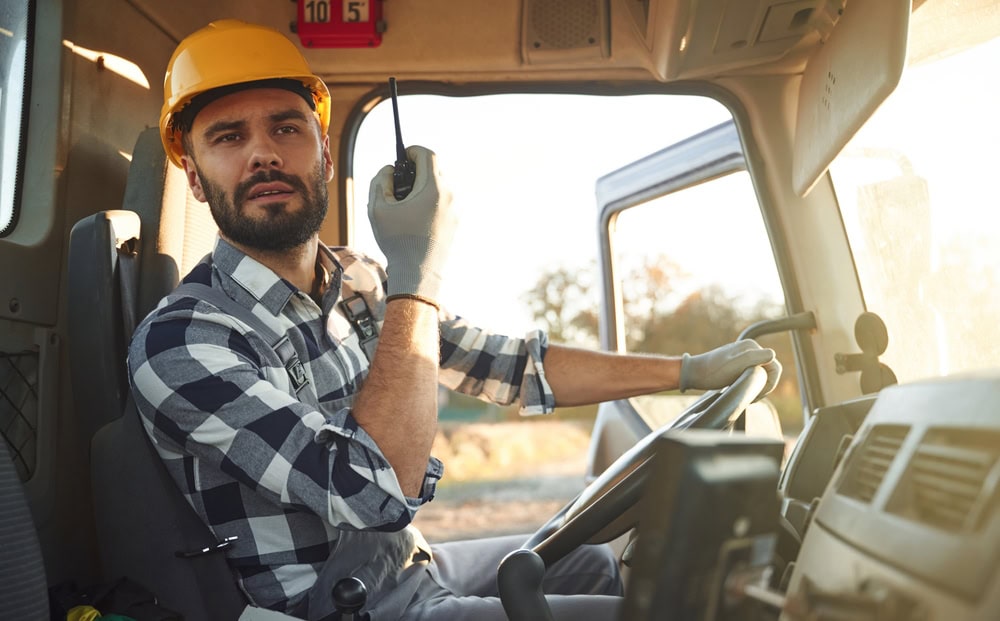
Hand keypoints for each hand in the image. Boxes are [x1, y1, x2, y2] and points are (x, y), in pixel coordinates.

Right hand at [368, 146, 455, 305]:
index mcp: (433, 188)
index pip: (427, 154)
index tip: (401, 158)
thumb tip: (389, 169)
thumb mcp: (378, 208)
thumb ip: (380, 180)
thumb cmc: (397, 241)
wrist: (418, 273)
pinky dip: (430, 202)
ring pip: (439, 186)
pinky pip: (443, 202)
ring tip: (405, 205)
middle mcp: (449, 195)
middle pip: (434, 169)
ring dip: (423, 188)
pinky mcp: (456, 222)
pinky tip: (415, 218)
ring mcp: (455, 209)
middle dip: (415, 171)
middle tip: (399, 183)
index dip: (411, 151)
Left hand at [680, 340, 781, 396]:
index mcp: (752, 347)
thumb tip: (772, 354)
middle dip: (764, 386)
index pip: (775, 367)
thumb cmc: (713, 372)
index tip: (756, 393)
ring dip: (757, 386)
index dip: (769, 383)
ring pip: (762, 374)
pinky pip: (754, 375)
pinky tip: (740, 388)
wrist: (694, 373)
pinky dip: (751, 384)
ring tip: (746, 393)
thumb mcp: (735, 365)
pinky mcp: (740, 363)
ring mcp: (745, 355)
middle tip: (752, 396)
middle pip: (770, 371)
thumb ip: (754, 358)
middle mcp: (750, 348)